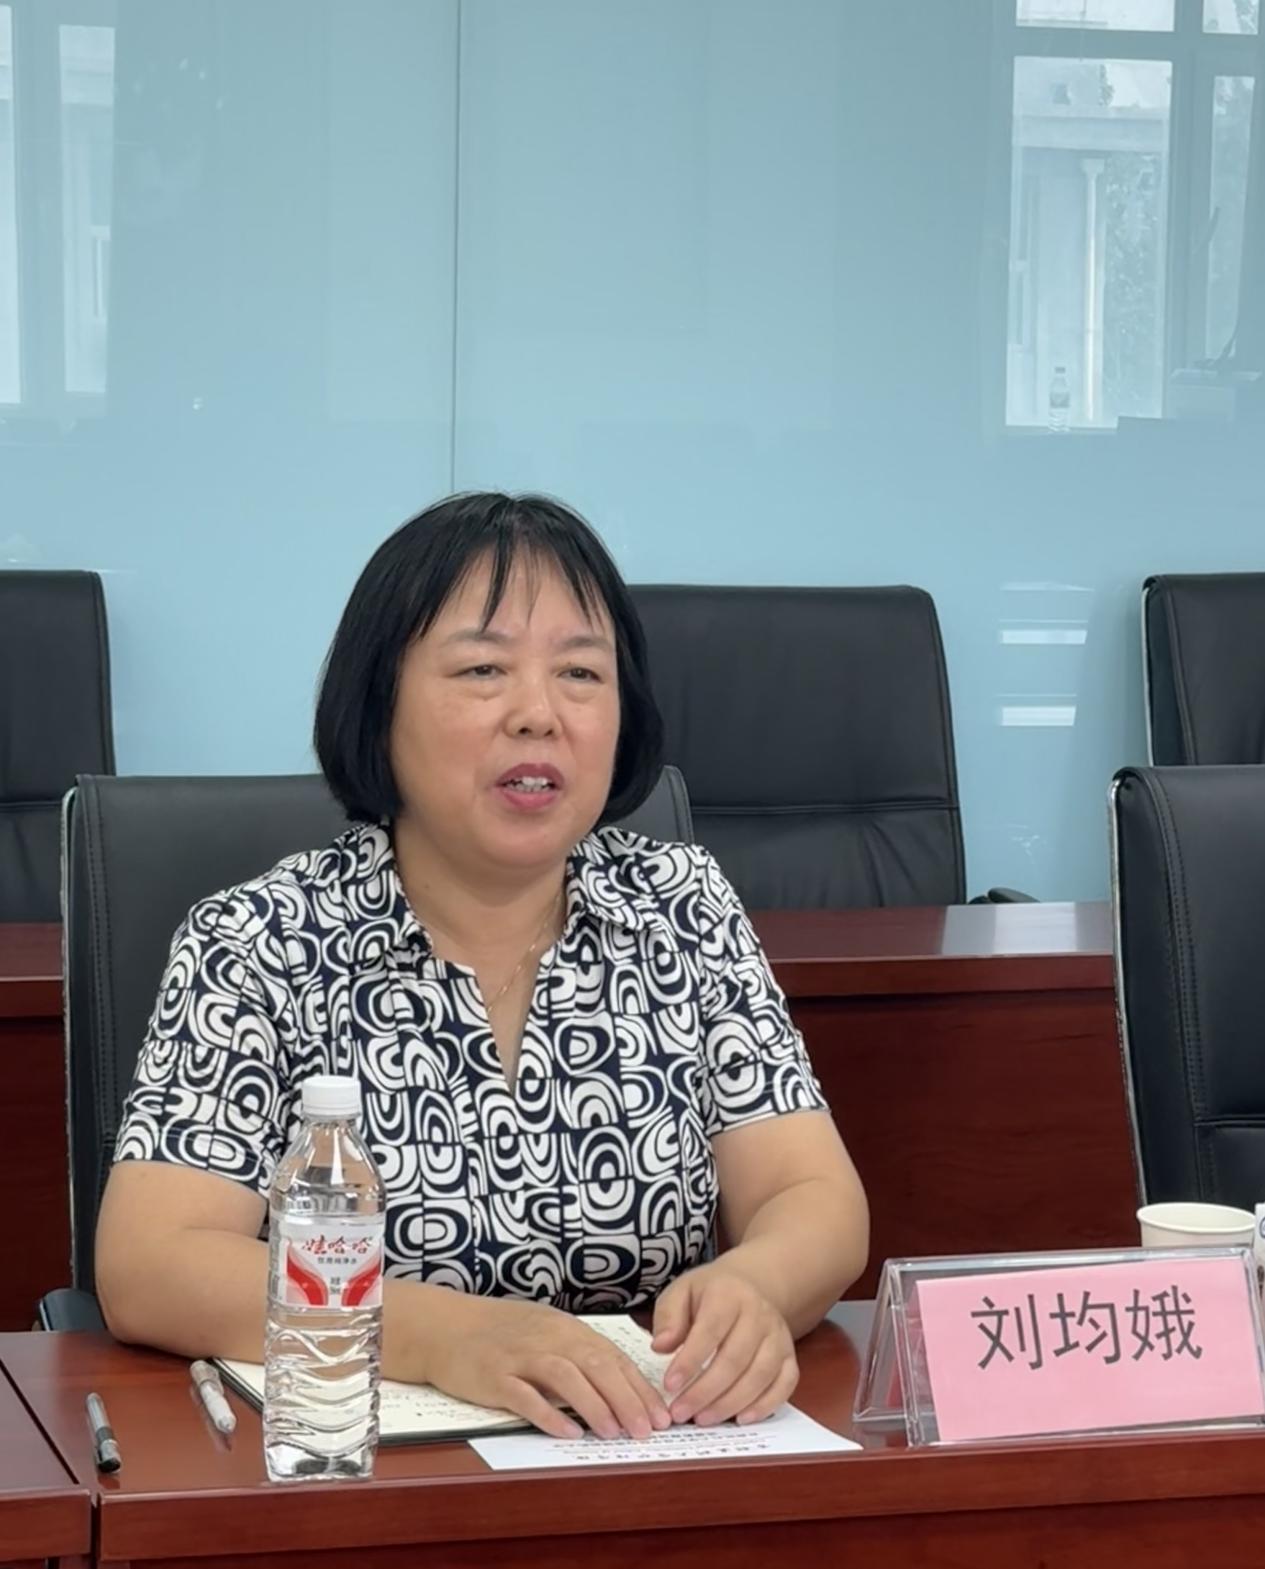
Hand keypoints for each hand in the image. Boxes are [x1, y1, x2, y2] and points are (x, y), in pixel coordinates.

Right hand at [426, 1295, 672, 1439]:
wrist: (445, 1326)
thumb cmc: (500, 1332)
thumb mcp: (544, 1331)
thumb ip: (577, 1353)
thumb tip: (618, 1385)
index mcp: (566, 1329)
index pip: (613, 1358)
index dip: (639, 1387)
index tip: (661, 1414)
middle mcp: (548, 1338)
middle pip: (596, 1365)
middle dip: (627, 1398)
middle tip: (649, 1430)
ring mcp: (520, 1356)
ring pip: (566, 1377)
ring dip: (595, 1405)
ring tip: (616, 1432)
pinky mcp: (494, 1375)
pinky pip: (525, 1395)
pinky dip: (549, 1414)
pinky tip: (568, 1432)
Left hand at [652, 1261, 797, 1426]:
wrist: (747, 1289)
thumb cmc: (708, 1296)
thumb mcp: (681, 1293)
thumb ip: (669, 1318)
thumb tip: (660, 1347)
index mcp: (728, 1294)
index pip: (710, 1331)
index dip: (690, 1361)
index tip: (669, 1386)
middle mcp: (759, 1314)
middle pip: (735, 1359)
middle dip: (705, 1391)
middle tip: (681, 1412)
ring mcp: (779, 1336)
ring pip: (760, 1376)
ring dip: (730, 1403)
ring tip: (703, 1419)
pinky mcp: (790, 1356)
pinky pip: (785, 1385)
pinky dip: (765, 1405)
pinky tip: (740, 1419)